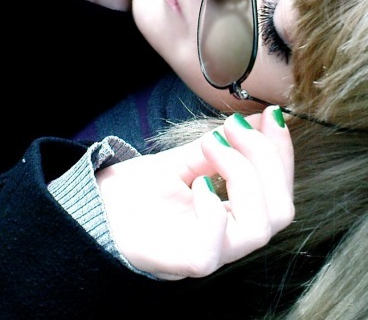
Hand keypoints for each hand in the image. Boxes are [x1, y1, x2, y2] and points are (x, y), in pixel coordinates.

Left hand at [97, 106, 293, 279]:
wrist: (96, 207)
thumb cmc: (140, 189)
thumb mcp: (185, 158)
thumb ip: (223, 145)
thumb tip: (263, 119)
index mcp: (233, 214)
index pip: (280, 191)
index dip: (282, 153)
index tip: (272, 115)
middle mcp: (229, 237)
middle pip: (280, 210)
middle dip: (265, 158)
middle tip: (235, 125)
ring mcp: (210, 253)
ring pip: (258, 228)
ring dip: (242, 174)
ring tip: (211, 145)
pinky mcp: (183, 262)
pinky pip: (213, 246)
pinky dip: (211, 207)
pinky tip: (196, 182)